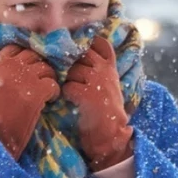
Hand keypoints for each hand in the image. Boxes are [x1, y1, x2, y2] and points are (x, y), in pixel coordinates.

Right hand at [0, 45, 59, 159]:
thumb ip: (3, 72)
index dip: (26, 56)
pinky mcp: (36, 92)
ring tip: (46, 92)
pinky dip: (54, 93)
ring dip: (49, 79)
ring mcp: (24, 78)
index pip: (16, 48)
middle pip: (33, 55)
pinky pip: (53, 84)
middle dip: (41, 67)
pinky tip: (49, 101)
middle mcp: (10, 67)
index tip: (31, 66)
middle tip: (43, 80)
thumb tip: (23, 65)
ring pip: (46, 68)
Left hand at [62, 38, 133, 170]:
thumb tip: (77, 55)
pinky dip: (66, 94)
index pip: (100, 43)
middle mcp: (104, 70)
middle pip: (81, 54)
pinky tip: (72, 101)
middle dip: (73, 65)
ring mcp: (97, 81)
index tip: (80, 52)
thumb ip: (98, 68)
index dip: (88, 44)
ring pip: (72, 71)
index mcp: (110, 67)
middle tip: (73, 78)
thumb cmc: (106, 109)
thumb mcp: (108, 83)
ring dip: (68, 81)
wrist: (111, 133)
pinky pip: (68, 86)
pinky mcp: (88, 94)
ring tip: (74, 94)